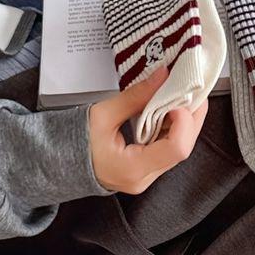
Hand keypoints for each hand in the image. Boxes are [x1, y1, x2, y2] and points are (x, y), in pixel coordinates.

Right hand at [88, 67, 207, 194]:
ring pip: (180, 149)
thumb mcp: (103, 114)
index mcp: (133, 168)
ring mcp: (148, 177)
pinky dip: (174, 128)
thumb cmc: (77, 142)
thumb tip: (163, 76)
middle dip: (192, 117)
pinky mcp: (148, 170)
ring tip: (181, 96)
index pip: (176, 148)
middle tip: (191, 90)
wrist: (62, 162)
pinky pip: (170, 149)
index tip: (179, 98)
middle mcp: (145, 178)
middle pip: (184, 148)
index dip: (185, 121)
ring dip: (185, 122)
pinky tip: (171, 110)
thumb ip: (136, 97)